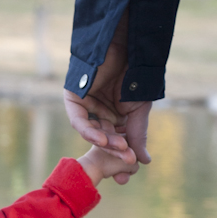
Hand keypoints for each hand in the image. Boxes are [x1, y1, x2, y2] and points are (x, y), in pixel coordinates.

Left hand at [64, 12, 151, 183]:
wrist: (125, 45)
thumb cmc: (134, 75)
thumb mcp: (139, 110)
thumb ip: (138, 135)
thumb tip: (143, 162)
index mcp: (111, 119)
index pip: (115, 143)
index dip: (122, 157)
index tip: (129, 171)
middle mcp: (96, 116)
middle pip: (104, 141)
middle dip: (115, 153)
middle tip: (126, 165)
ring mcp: (84, 109)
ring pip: (93, 134)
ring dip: (107, 143)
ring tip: (120, 148)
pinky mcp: (73, 100)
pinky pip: (79, 121)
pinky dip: (91, 132)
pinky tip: (103, 139)